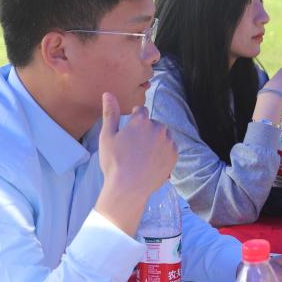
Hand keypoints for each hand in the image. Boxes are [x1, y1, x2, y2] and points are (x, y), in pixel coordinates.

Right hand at [95, 93, 177, 234]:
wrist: (129, 188)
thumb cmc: (114, 161)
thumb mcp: (107, 136)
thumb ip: (110, 113)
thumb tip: (108, 93)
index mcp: (142, 120)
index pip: (141, 111)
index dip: (134, 120)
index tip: (129, 132)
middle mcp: (159, 128)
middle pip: (152, 124)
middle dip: (145, 131)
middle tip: (133, 148)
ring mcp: (169, 142)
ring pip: (162, 136)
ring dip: (155, 141)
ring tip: (142, 156)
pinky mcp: (174, 155)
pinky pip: (169, 148)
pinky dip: (162, 152)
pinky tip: (150, 162)